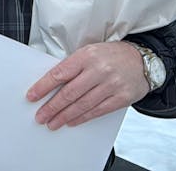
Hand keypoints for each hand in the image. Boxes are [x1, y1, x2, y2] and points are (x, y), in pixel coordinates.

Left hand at [25, 41, 148, 129]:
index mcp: (86, 55)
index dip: (43, 87)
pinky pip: (98, 111)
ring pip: (82, 105)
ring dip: (64, 116)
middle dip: (52, 107)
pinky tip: (72, 122)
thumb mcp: (89, 52)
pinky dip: (82, 118)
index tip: (32, 96)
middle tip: (40, 116)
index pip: (60, 73)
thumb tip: (51, 84)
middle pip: (69, 93)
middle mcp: (99, 70)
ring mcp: (111, 85)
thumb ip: (72, 66)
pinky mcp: (121, 98)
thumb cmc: (111, 55)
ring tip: (52, 123)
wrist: (142, 60)